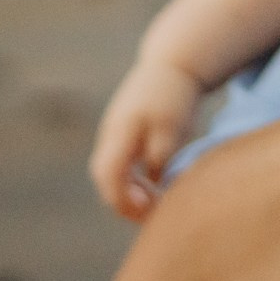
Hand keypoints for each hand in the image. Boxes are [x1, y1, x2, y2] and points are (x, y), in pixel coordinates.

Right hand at [91, 59, 204, 218]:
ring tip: (154, 202)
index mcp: (120, 132)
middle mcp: (110, 134)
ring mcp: (112, 132)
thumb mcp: (173, 128)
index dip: (123, 201)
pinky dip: (130, 180)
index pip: (109, 176)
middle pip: (104, 179)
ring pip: (109, 172)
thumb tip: (151, 183)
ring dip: (126, 192)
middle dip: (123, 202)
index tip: (148, 211)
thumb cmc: (175, 97)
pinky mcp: (120, 132)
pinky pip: (117, 164)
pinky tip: (152, 186)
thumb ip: (160, 156)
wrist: (172, 66)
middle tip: (152, 214)